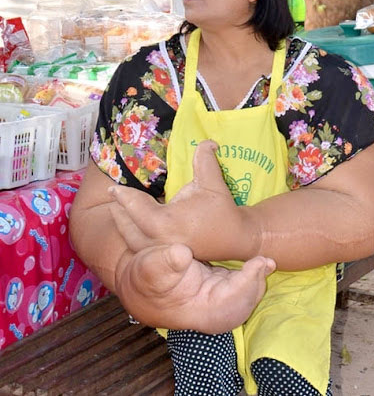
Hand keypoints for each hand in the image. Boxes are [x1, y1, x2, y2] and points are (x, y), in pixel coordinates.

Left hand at [108, 140, 258, 260]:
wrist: (237, 237)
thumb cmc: (222, 210)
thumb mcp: (213, 182)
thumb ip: (205, 159)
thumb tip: (207, 140)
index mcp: (164, 221)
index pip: (134, 206)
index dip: (122, 195)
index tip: (113, 188)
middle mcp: (158, 239)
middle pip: (127, 225)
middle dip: (119, 211)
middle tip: (114, 198)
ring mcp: (161, 251)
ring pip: (132, 240)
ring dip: (124, 225)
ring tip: (119, 212)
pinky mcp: (167, 256)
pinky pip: (142, 248)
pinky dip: (134, 237)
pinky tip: (134, 227)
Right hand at [114, 243, 274, 333]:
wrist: (142, 282)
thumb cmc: (145, 277)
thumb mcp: (149, 267)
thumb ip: (165, 262)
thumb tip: (182, 254)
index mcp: (200, 311)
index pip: (233, 303)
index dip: (248, 284)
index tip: (257, 263)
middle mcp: (214, 310)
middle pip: (245, 301)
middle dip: (257, 282)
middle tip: (266, 261)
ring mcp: (219, 299)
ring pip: (246, 293)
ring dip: (256, 277)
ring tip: (265, 260)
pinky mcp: (220, 286)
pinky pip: (241, 282)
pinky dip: (250, 272)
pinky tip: (255, 258)